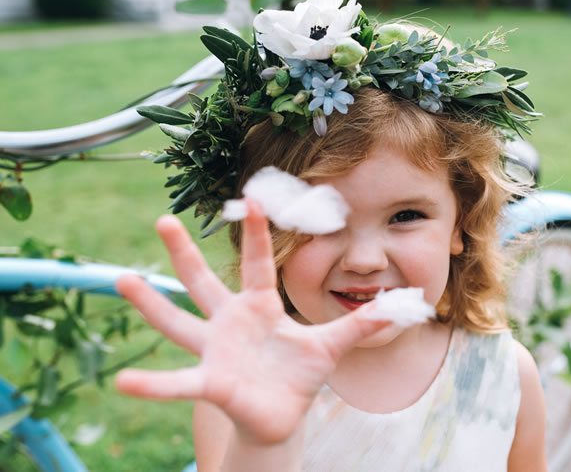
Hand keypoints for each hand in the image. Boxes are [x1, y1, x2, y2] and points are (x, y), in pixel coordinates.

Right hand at [114, 199, 388, 444]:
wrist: (281, 418)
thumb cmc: (300, 377)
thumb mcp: (332, 347)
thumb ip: (362, 325)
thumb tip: (403, 305)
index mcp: (259, 308)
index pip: (255, 264)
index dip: (253, 233)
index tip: (250, 199)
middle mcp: (230, 323)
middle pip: (202, 282)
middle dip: (182, 253)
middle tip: (162, 218)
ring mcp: (215, 352)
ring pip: (178, 323)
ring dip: (150, 303)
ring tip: (121, 278)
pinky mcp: (211, 383)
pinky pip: (178, 383)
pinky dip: (152, 384)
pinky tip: (123, 383)